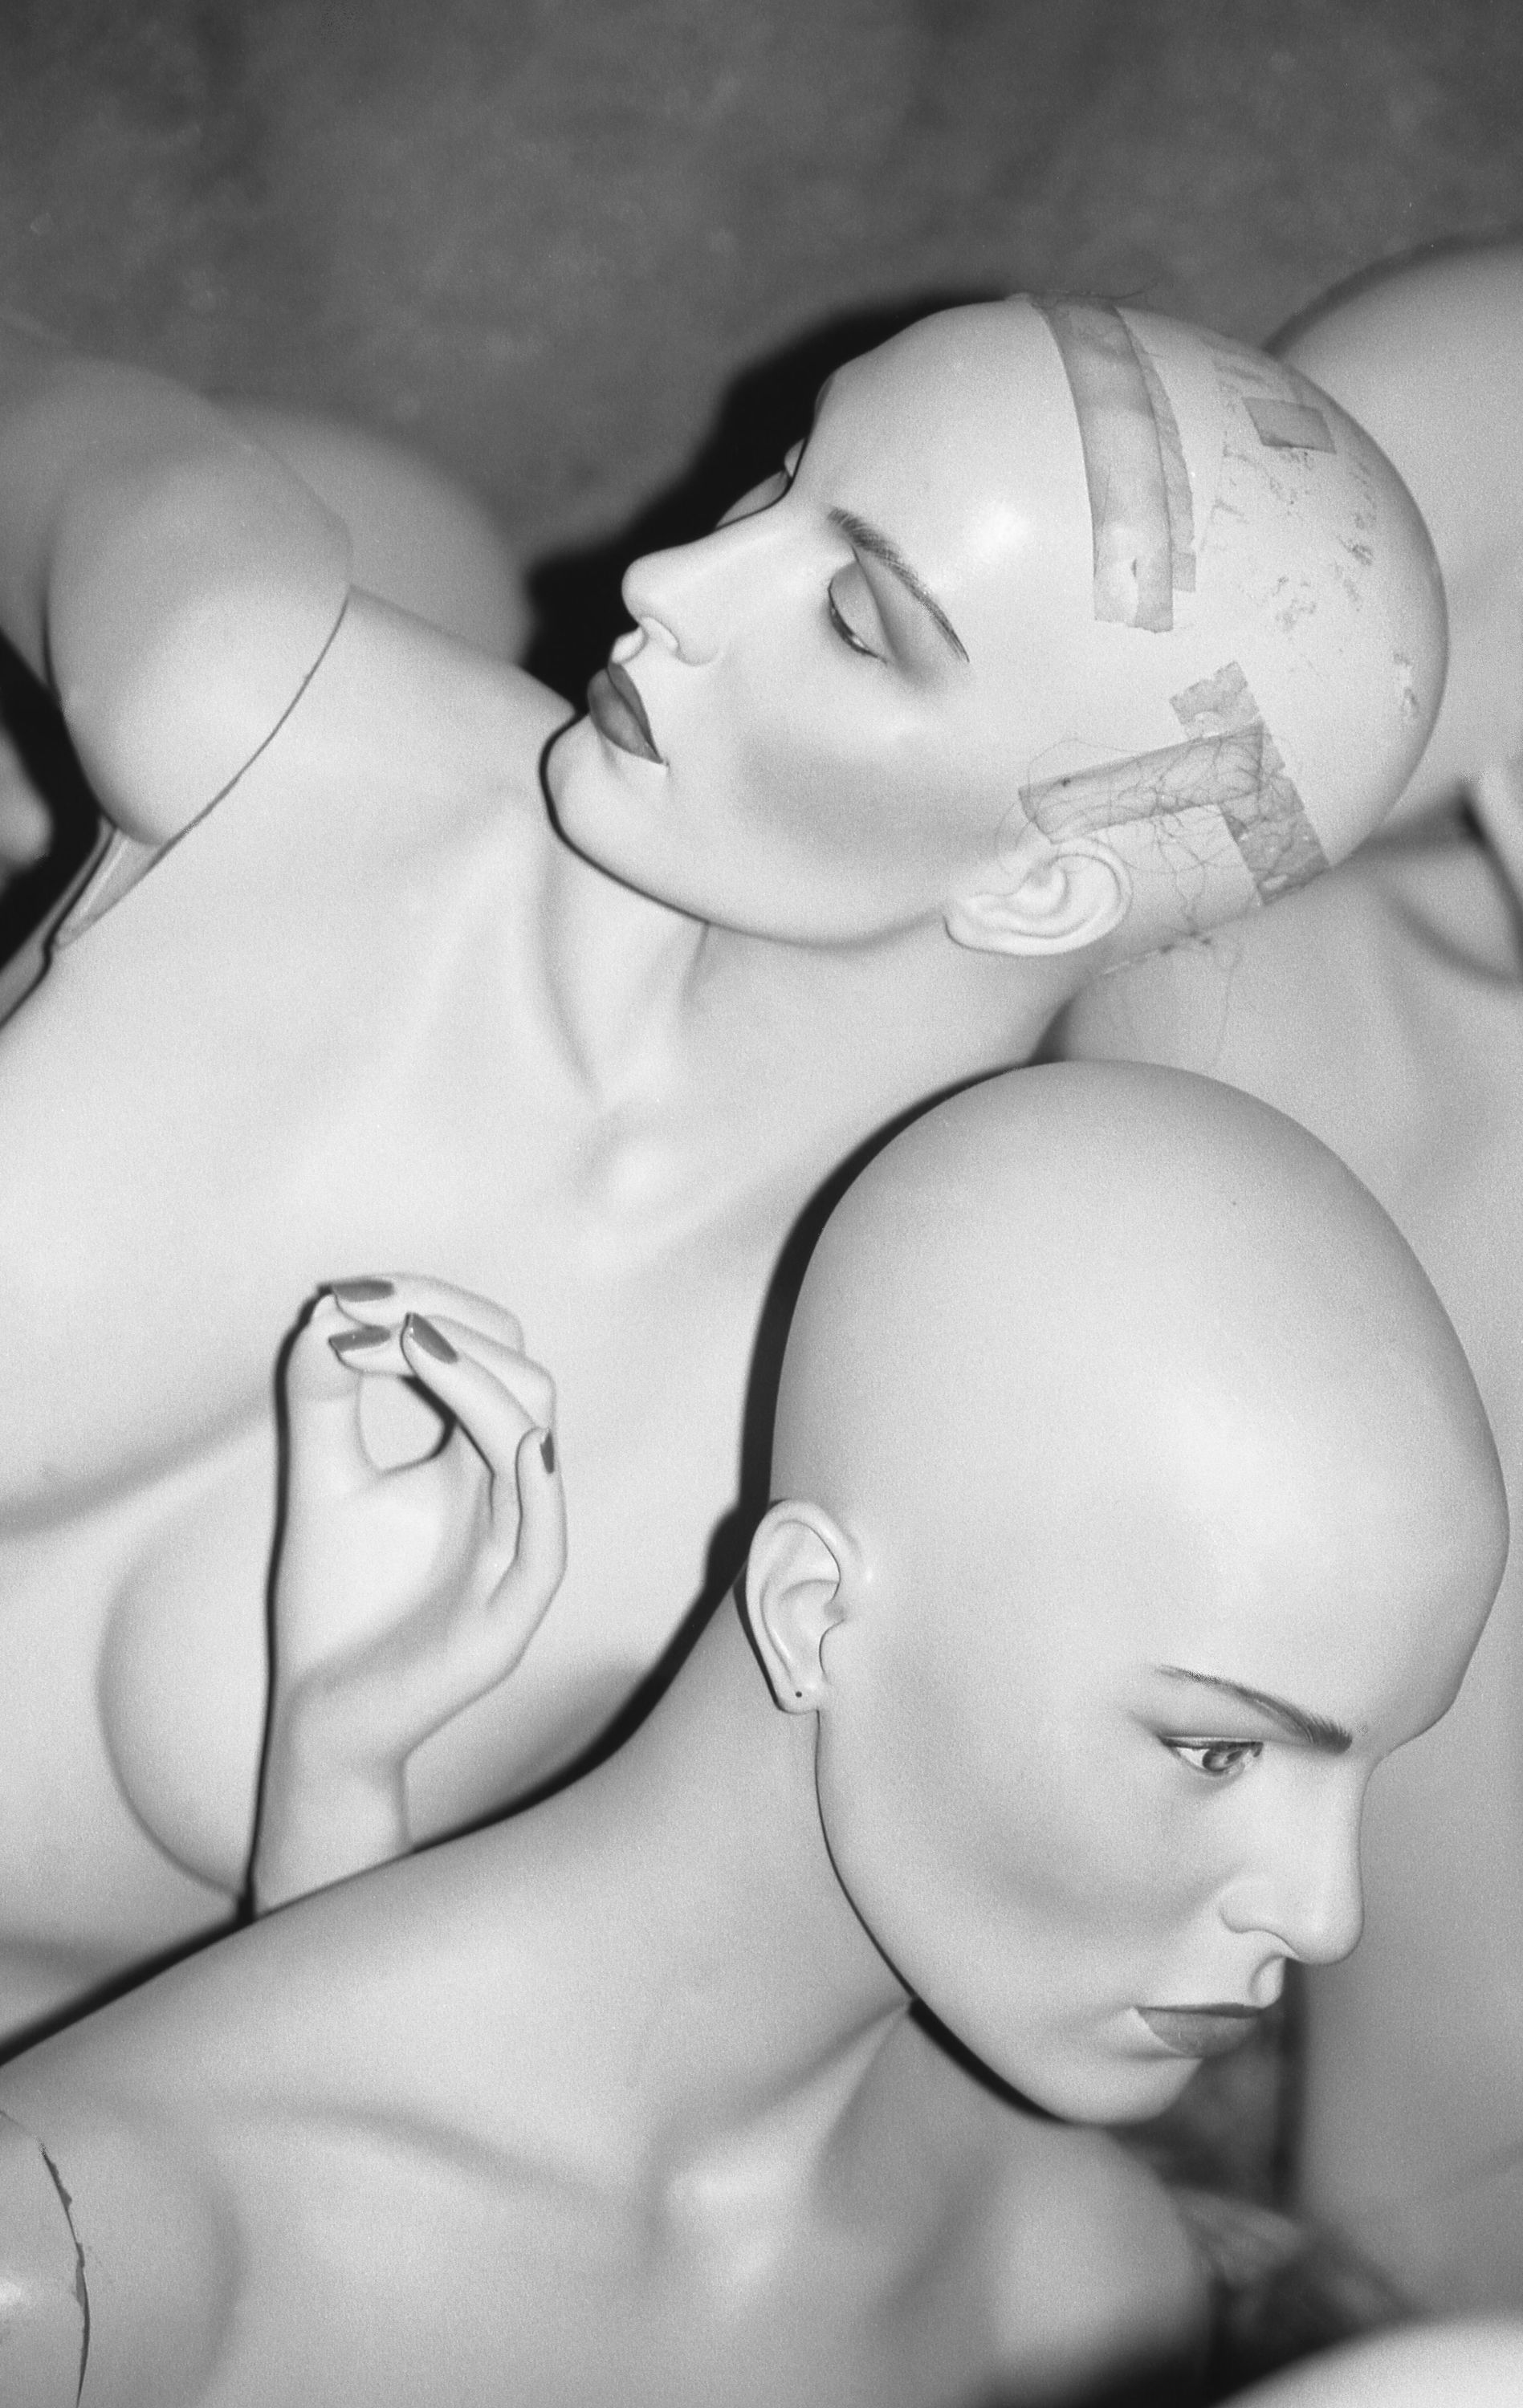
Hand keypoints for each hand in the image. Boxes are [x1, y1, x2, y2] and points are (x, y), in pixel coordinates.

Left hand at [252, 1277, 564, 1908]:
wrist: (321, 1717)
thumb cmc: (335, 1603)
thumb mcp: (321, 1477)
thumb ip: (322, 1396)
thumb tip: (327, 1310)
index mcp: (478, 1459)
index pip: (491, 1351)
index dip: (430, 1308)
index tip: (346, 1296)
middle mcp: (513, 1493)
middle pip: (524, 1372)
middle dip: (453, 1323)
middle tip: (370, 1308)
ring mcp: (521, 1550)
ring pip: (537, 1432)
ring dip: (475, 1375)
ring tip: (405, 1341)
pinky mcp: (514, 1612)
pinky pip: (545, 1533)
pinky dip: (527, 1472)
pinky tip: (489, 1429)